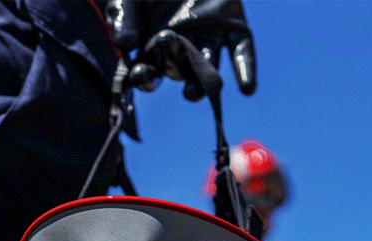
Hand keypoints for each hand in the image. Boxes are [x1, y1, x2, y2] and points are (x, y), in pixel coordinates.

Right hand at [107, 0, 255, 99]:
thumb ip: (123, 16)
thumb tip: (124, 45)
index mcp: (154, 47)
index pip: (148, 71)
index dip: (145, 76)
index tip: (143, 75)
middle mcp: (182, 49)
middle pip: (181, 71)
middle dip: (179, 76)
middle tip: (180, 86)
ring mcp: (209, 40)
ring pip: (208, 65)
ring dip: (205, 82)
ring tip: (197, 92)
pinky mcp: (234, 30)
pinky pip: (241, 52)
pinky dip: (245, 69)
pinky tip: (247, 88)